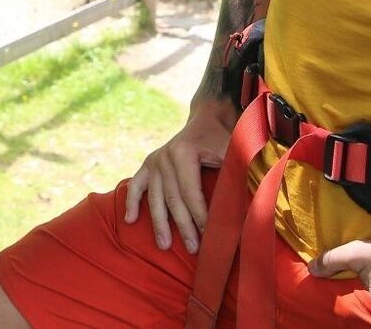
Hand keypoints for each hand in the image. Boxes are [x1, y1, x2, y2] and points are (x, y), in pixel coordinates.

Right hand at [121, 98, 236, 252]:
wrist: (208, 120)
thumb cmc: (223, 140)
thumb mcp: (231, 153)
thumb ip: (233, 175)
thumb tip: (241, 207)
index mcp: (184, 153)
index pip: (191, 193)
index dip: (200, 216)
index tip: (210, 236)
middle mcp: (164, 157)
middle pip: (173, 199)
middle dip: (183, 226)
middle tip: (194, 249)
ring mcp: (154, 161)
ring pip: (155, 198)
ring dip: (159, 223)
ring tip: (164, 245)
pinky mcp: (148, 164)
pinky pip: (136, 185)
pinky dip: (131, 202)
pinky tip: (129, 220)